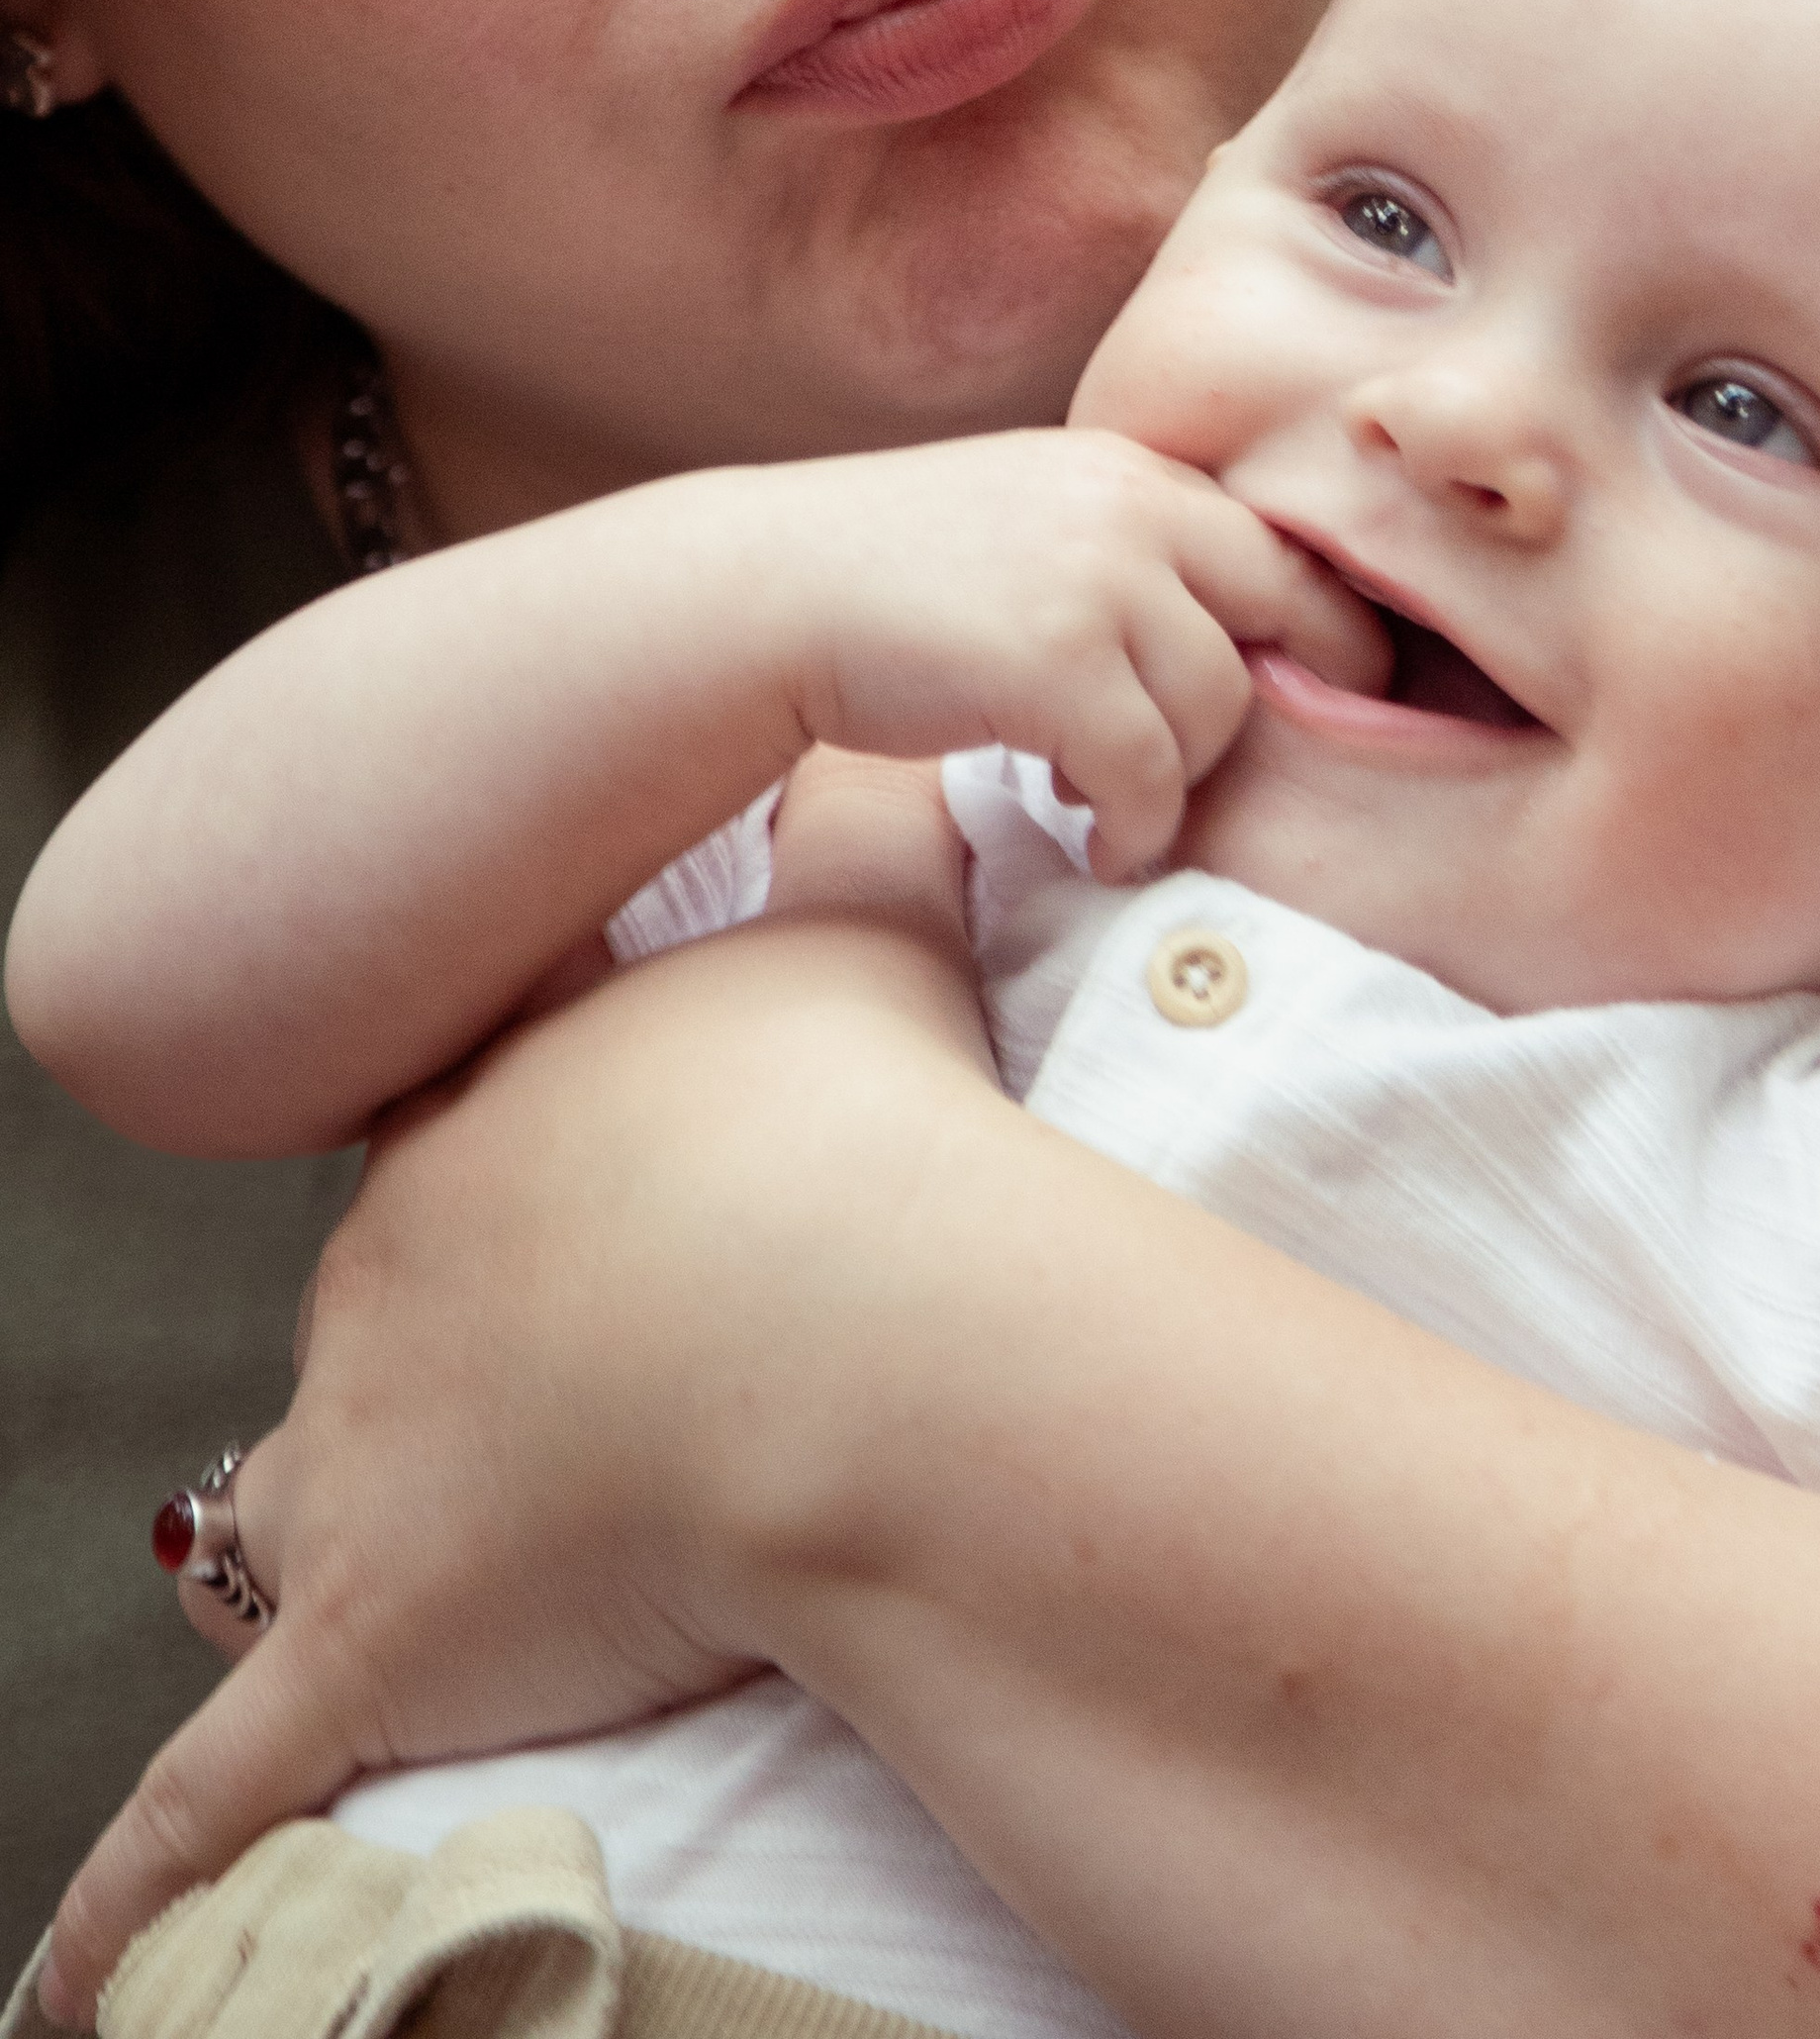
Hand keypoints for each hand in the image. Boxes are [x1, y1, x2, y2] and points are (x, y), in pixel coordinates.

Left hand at [40, 916, 989, 2023]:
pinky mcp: (372, 1637)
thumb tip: (900, 736)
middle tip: (544, 1390)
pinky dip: (153, 1880)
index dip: (505, 1149)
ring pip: (296, 1495)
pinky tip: (87, 1969)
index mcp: (516, 1106)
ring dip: (322, 1533)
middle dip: (446, 1339)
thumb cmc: (880, 1133)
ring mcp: (373, 1445)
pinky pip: (222, 1786)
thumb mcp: (880, 930)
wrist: (862, 1312)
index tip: (536, 1170)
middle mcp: (411, 1255)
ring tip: (351, 1577)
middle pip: (387, 1297)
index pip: (467, 1117)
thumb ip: (875, 820)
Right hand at [774, 430, 1385, 878]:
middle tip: (1276, 763)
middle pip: (1290, 611)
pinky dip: (1134, 827)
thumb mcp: (1032, 516)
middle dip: (1303, 695)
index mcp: (1131, 468)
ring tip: (1123, 805)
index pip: (1280, 541)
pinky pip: (1149, 775)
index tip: (1321, 689)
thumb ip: (1128, 546)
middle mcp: (1130, 509)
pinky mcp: (1056, 669)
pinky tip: (1096, 841)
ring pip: (1220, 707)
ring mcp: (1098, 584)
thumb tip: (1231, 630)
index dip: (1321, 622)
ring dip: (1184, 777)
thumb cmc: (894, 573)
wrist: (768, 593)